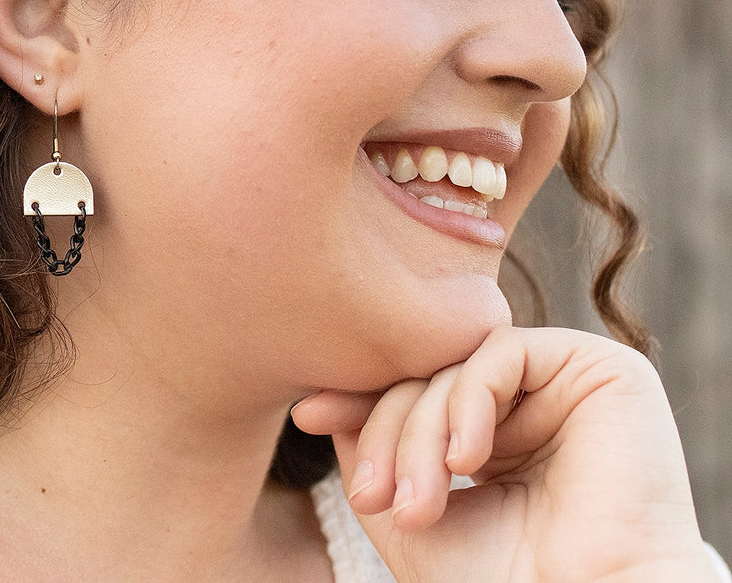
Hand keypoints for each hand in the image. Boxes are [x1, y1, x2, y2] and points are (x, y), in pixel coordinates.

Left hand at [290, 326, 714, 580]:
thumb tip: (322, 401)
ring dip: (420, 433)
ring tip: (417, 504)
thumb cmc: (505, 582)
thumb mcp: (411, 512)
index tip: (305, 414)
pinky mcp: (603, 370)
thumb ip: (372, 450)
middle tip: (372, 499)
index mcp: (498, 436)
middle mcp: (534, 405)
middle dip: (387, 435)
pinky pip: (503, 351)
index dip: (359, 401)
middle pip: (428, 379)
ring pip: (458, 368)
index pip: (415, 393)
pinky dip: (469, 400)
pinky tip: (467, 459)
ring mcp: (567, 385)